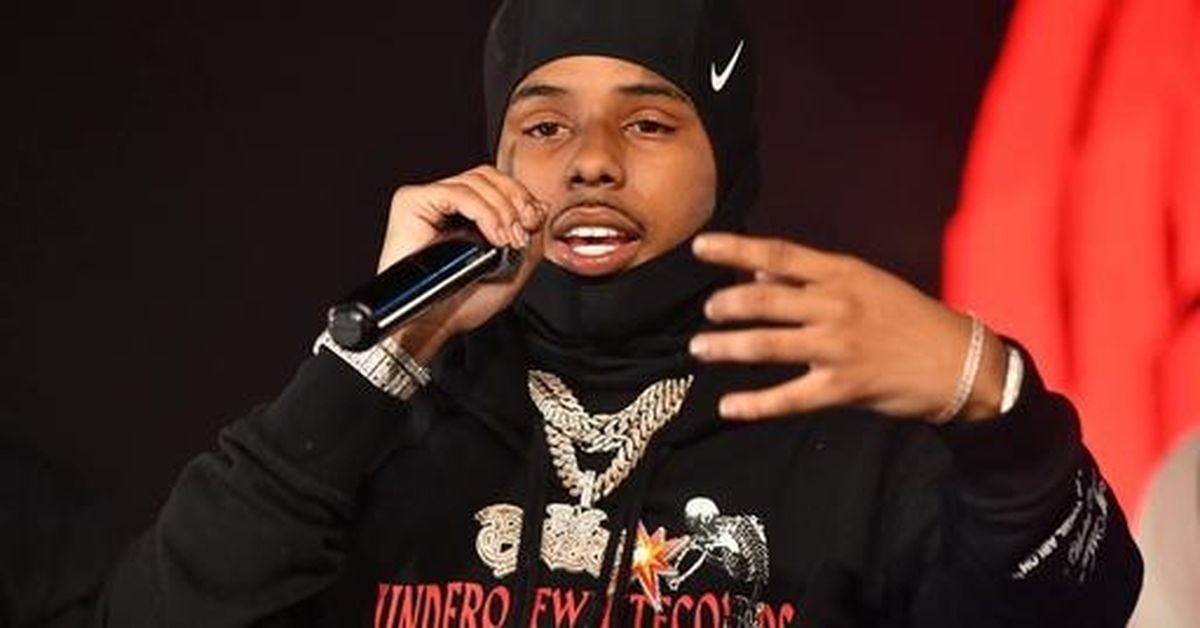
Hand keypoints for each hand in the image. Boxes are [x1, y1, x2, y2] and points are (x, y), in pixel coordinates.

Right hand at [377, 165, 545, 362]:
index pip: (498, 184)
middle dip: (515, 199)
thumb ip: (529, 237)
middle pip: (488, 176)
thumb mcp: (512, 268)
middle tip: (521, 232)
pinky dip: (482, 211)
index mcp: (467, 213)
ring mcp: (428, 200)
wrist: (432, 324)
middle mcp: (446, 202)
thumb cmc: (462, 303)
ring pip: (475, 181)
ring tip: (506, 240)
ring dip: (501, 210)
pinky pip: (454, 193)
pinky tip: (492, 235)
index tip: (534, 221)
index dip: (521, 195)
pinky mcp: (411, 203)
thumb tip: (541, 206)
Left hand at [689, 233, 1006, 423]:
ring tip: (700, 348)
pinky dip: (755, 404)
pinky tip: (729, 407)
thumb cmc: (908, 318)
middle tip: (706, 311)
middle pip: (764, 300)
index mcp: (842, 273)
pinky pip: (789, 397)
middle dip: (726, 305)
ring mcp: (839, 346)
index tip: (700, 246)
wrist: (961, 362)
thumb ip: (810, 279)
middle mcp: (837, 305)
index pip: (778, 254)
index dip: (735, 249)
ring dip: (727, 347)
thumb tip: (758, 272)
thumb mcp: (865, 283)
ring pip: (768, 345)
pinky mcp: (844, 387)